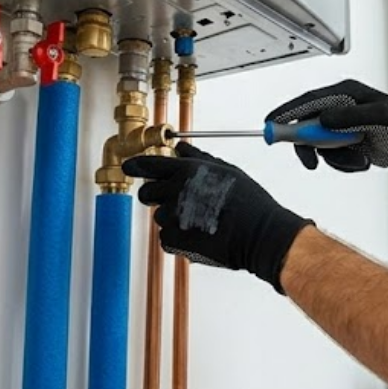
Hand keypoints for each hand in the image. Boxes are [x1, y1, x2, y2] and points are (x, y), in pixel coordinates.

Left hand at [122, 143, 312, 292]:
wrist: (259, 234)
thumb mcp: (225, 170)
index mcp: (187, 171)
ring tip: (201, 220)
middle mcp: (176, 191)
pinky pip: (166, 237)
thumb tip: (181, 148)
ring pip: (160, 216)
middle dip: (156, 195)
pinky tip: (200, 233)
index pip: (150, 165)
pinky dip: (179, 237)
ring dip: (173, 218)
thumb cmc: (249, 202)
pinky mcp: (173, 239)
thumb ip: (198, 158)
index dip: (136, 165)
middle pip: (147, 192)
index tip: (128, 166)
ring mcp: (172, 216)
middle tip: (177, 200)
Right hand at [265, 79, 387, 174]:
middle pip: (308, 124)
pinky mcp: (345, 141)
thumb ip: (351, 117)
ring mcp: (342, 125)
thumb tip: (324, 118)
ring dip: (335, 158)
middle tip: (311, 162)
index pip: (309, 100)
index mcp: (347, 93)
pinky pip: (331, 156)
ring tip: (358, 160)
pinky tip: (362, 161)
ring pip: (319, 144)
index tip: (271, 124)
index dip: (287, 112)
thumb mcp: (381, 118)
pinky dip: (344, 164)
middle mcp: (341, 107)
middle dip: (308, 145)